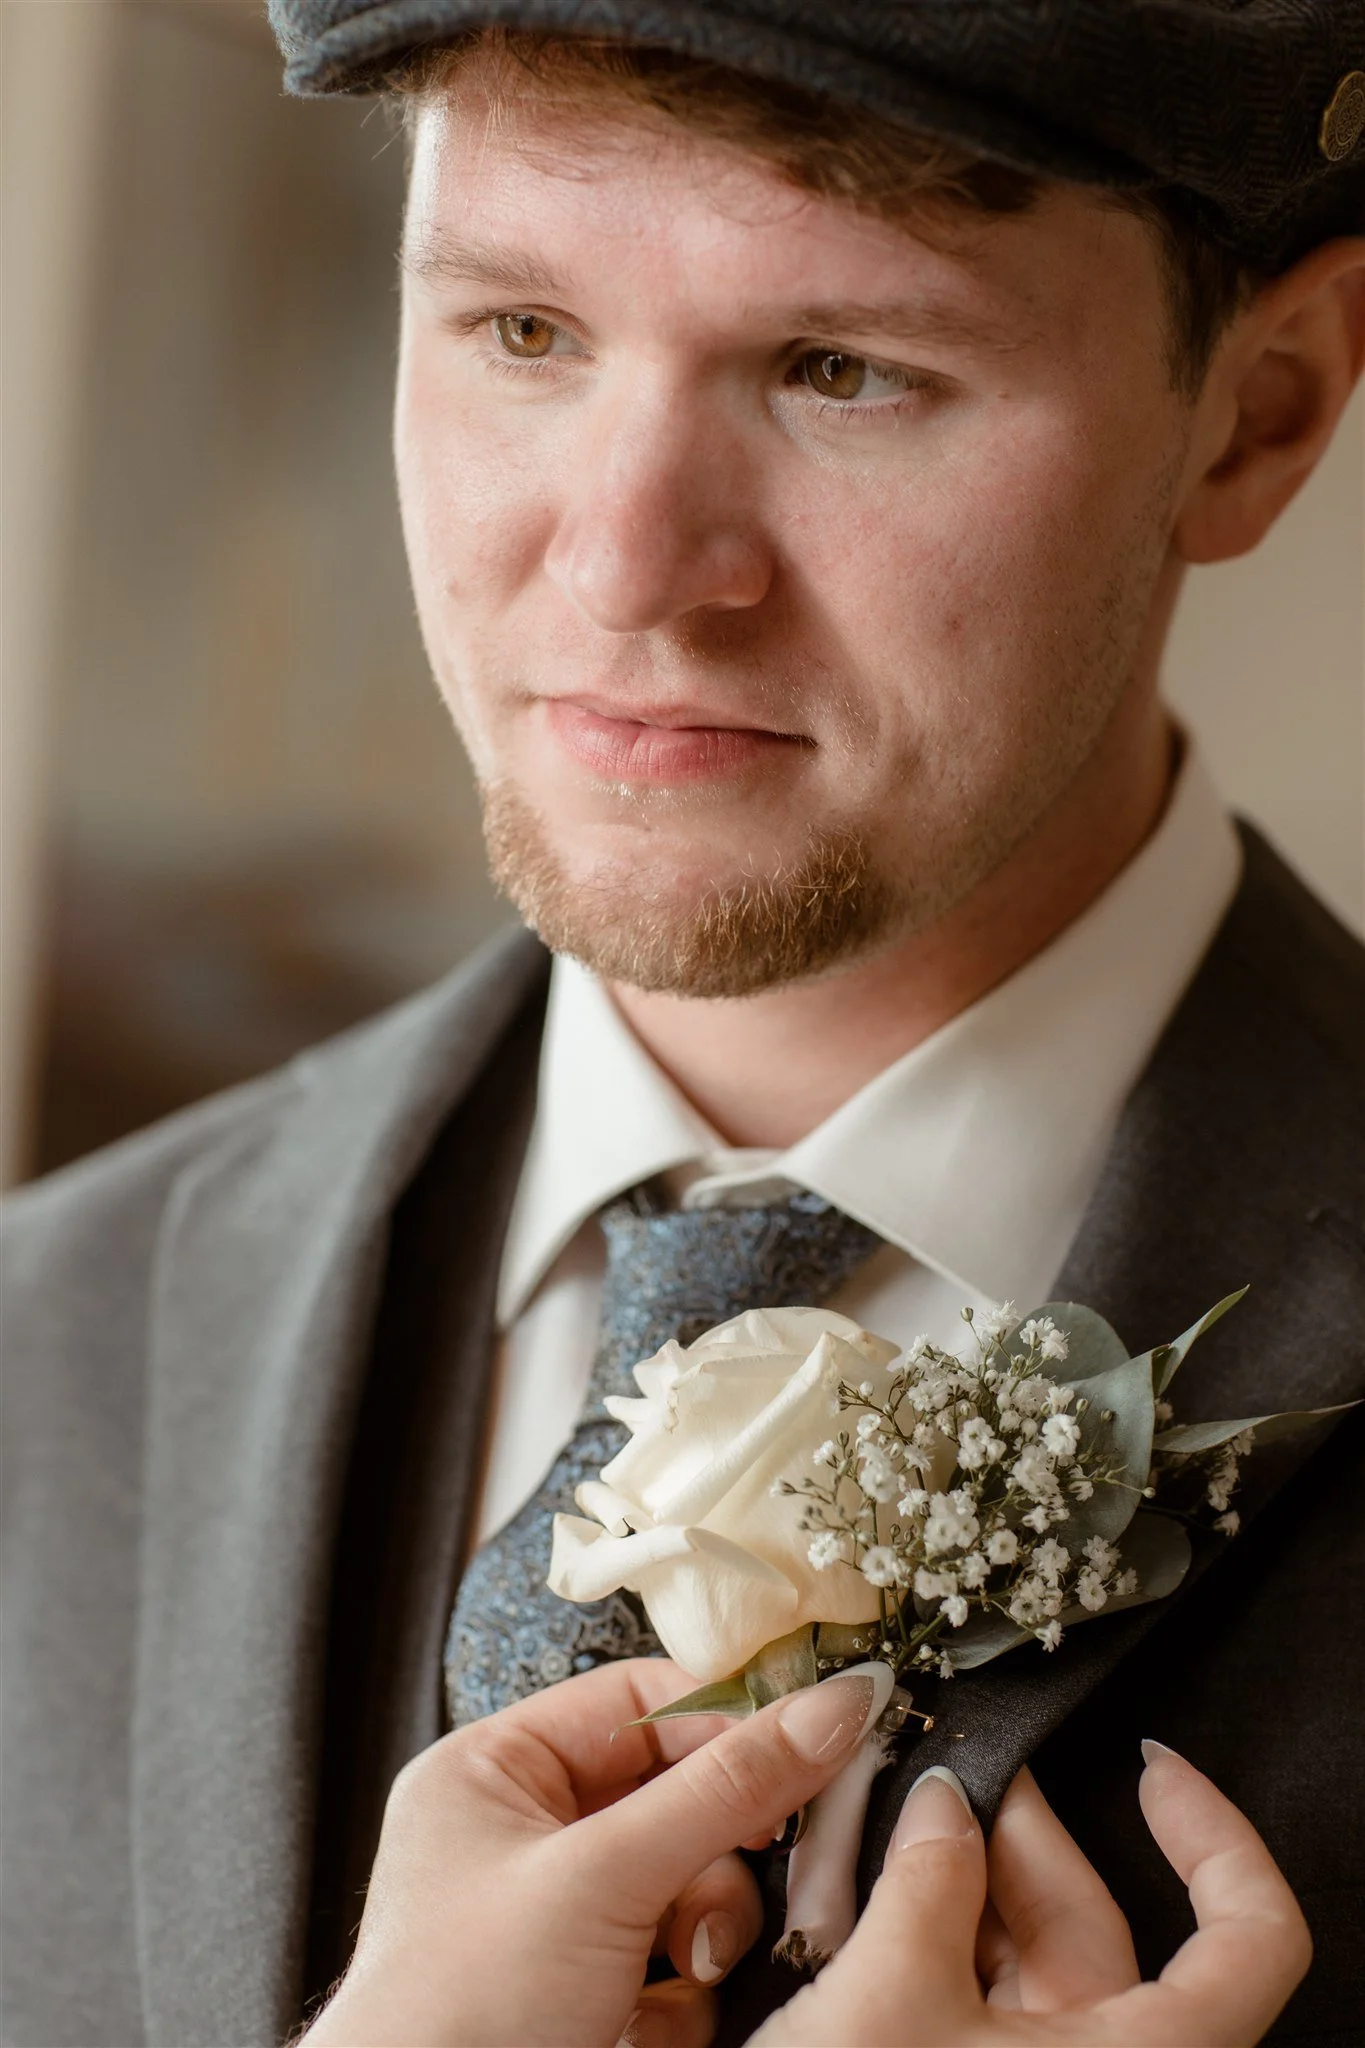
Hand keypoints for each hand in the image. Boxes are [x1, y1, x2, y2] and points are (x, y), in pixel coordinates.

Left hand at [301, 1658, 888, 2047]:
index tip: (814, 1734)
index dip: (727, 1717)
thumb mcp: (599, 1881)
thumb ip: (722, 1790)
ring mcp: (559, 1923)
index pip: (637, 1701)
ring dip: (708, 1931)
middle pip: (677, 1796)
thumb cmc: (456, 2015)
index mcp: (493, 1773)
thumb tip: (828, 1709)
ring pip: (690, 1884)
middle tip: (769, 1861)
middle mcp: (525, 1837)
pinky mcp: (591, 1995)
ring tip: (685, 1970)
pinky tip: (651, 2021)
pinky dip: (684, 1997)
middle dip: (721, 1851)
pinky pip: (679, 1960)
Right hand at [753, 1743, 1311, 2045]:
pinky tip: (875, 1900)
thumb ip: (928, 1879)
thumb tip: (941, 1804)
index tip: (1152, 1770)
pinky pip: (986, 2009)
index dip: (1217, 1839)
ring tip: (891, 1828)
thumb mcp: (891, 1995)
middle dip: (1025, 1840)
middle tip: (951, 1774)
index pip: (1252, 1941)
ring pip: (1039, 1972)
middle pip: (1112, 1936)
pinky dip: (941, 1945)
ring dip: (968, 1888)